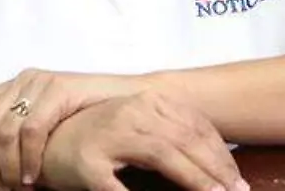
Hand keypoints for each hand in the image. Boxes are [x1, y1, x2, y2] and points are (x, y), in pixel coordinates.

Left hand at [0, 69, 148, 186]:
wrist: (132, 102)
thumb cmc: (89, 118)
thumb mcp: (46, 123)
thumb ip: (21, 131)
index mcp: (14, 85)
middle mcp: (23, 80)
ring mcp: (41, 83)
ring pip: (5, 130)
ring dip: (8, 166)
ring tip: (17, 188)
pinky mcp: (60, 89)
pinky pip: (32, 130)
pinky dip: (29, 159)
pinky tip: (34, 177)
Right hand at [39, 91, 247, 190]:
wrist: (47, 143)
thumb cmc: (99, 140)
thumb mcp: (140, 128)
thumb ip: (170, 134)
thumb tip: (214, 159)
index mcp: (147, 101)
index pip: (194, 125)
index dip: (220, 153)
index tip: (237, 177)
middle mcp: (131, 111)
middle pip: (185, 139)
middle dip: (216, 169)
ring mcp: (109, 134)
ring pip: (164, 155)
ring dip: (195, 180)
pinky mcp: (89, 161)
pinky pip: (120, 185)